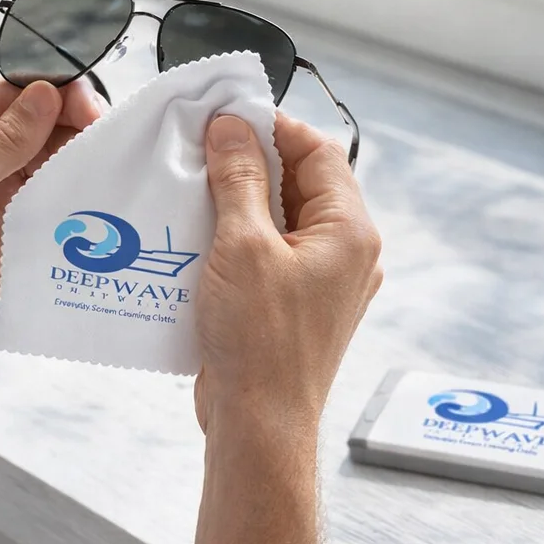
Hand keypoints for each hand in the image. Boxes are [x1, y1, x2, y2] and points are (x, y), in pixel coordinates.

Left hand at [0, 78, 104, 371]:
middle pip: (41, 121)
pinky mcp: (16, 223)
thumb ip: (6, 141)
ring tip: (113, 165)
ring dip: (80, 160)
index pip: (16, 92)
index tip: (91, 110)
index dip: (57, 94)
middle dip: (76, 126)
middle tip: (110, 139)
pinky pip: (55, 198)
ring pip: (52, 159)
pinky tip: (100, 194)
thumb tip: (48, 93)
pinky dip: (77, 195)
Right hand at [195, 113, 382, 449]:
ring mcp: (322, 282)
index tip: (227, 118)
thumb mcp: (242, 245)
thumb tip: (233, 127)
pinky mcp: (295, 304)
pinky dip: (238, 238)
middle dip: (252, 164)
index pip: (318, 151)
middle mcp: (346, 254)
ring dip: (239, 202)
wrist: (259, 425)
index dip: (273, 128)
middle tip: (202, 152)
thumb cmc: (259, 342)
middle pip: (301, 183)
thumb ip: (239, 178)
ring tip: (194, 191)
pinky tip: (197, 237)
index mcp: (349, 231)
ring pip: (281, 219)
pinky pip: (270, 253)